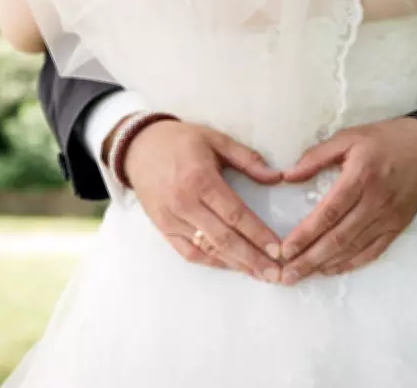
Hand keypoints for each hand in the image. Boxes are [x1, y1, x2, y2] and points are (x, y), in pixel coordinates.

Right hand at [120, 119, 283, 281]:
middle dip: (252, 259)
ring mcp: (171, 218)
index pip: (235, 214)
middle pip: (224, 239)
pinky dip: (212, 262)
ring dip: (236, 265)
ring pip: (208, 250)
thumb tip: (277, 177)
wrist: (138, 147)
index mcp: (201, 179)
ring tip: (260, 275)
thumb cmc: (181, 141)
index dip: (258, 234)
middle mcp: (185, 203)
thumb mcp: (216, 139)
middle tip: (276, 275)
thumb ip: (247, 159)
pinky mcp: (162, 228)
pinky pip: (189, 252)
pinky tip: (232, 266)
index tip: (278, 250)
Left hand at [278, 114, 416, 284]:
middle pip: (338, 237)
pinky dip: (351, 263)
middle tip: (287, 275)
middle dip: (310, 259)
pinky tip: (331, 269)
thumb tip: (288, 176)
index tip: (285, 250)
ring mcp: (388, 217)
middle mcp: (374, 202)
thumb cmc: (385, 139)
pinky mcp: (397, 226)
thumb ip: (316, 156)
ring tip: (303, 275)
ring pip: (353, 248)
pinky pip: (373, 251)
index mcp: (360, 177)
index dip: (305, 234)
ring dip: (326, 265)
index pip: (328, 213)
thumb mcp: (348, 137)